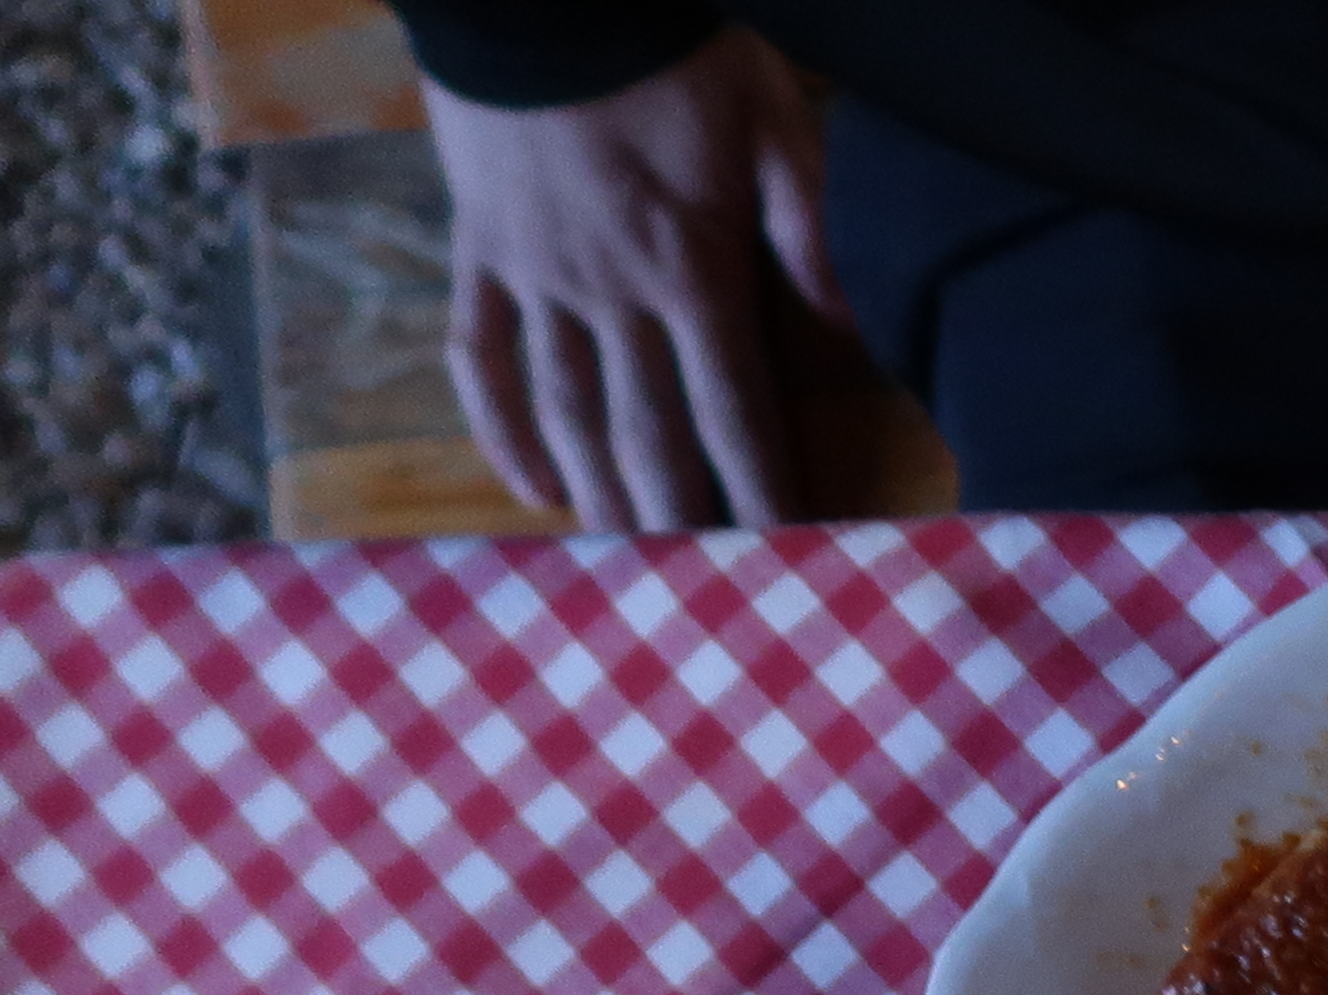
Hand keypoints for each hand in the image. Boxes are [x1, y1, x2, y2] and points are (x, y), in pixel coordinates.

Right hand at [431, 31, 840, 530]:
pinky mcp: (479, 251)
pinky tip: (536, 492)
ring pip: (566, 412)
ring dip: (598, 496)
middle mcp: (608, 294)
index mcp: (689, 271)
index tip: (782, 563)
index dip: (759, 495)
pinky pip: (480, 356)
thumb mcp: (771, 123)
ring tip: (628, 572)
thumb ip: (809, 232)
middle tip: (700, 605)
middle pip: (646, 435)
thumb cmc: (669, 51)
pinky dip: (504, 430)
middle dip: (678, 524)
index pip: (733, 413)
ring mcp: (534, 277)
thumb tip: (848, 332)